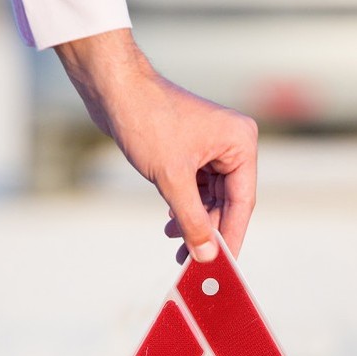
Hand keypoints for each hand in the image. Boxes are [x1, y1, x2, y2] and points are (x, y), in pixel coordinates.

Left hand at [54, 29, 257, 261]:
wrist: (113, 89)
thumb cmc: (146, 120)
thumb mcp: (172, 179)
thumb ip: (192, 221)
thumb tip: (206, 255)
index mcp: (240, 143)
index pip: (243, 202)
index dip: (232, 236)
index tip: (225, 266)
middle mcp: (231, 144)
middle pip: (227, 203)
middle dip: (209, 233)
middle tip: (196, 264)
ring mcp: (211, 148)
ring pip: (210, 199)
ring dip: (194, 224)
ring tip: (178, 249)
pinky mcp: (190, 151)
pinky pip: (195, 189)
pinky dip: (184, 209)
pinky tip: (171, 225)